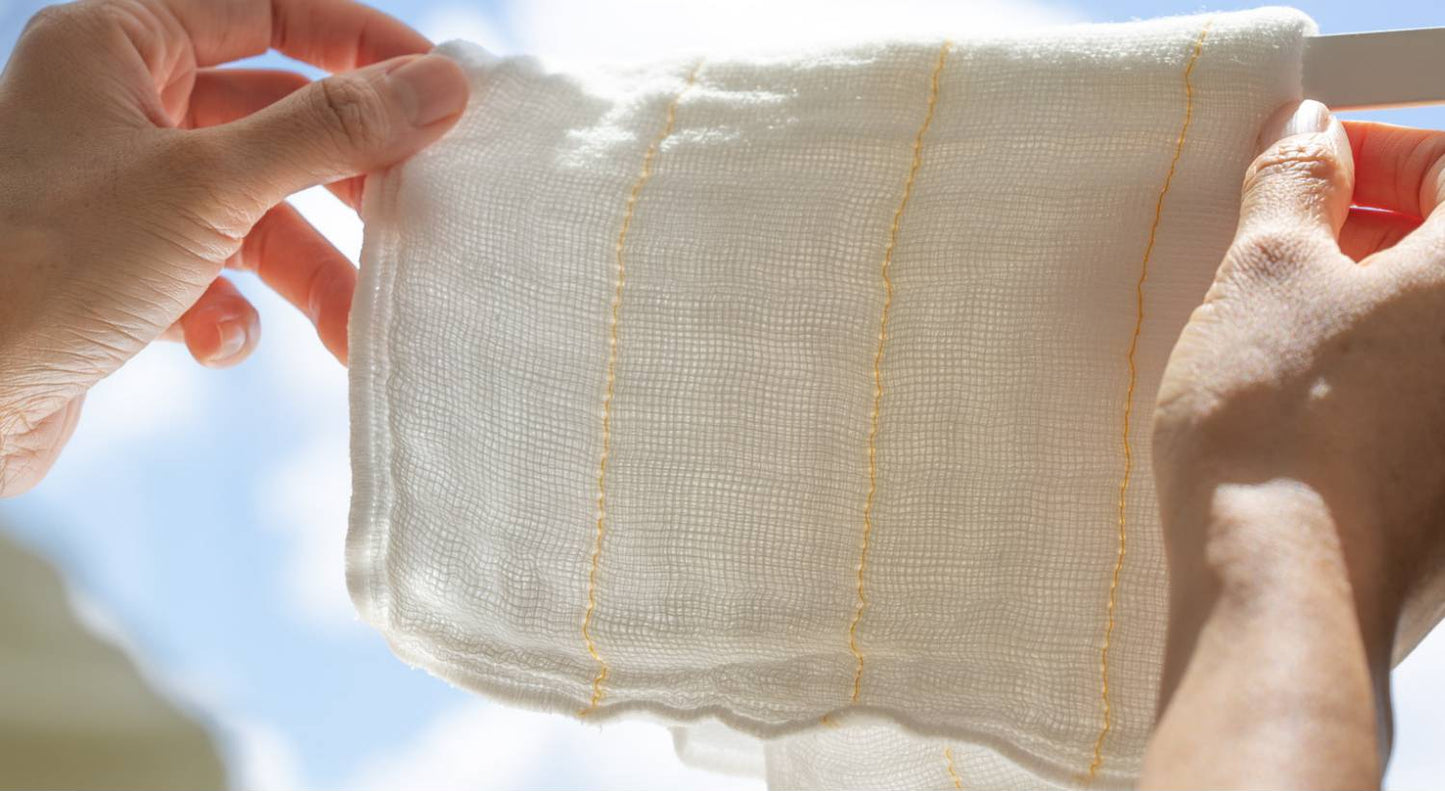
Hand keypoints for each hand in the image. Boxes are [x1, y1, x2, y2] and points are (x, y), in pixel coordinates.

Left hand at [0, 0, 468, 494]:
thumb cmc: (44, 267)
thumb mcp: (208, 186)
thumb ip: (328, 132)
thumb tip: (439, 87)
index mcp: (116, 46)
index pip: (268, 12)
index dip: (359, 46)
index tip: (440, 92)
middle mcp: (117, 107)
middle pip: (274, 119)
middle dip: (342, 181)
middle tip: (415, 211)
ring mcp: (120, 189)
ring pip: (254, 209)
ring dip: (305, 270)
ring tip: (347, 323)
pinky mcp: (124, 268)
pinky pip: (214, 271)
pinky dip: (231, 311)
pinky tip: (215, 341)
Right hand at [1144, 100, 1444, 786]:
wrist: (1285, 592)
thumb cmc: (1281, 433)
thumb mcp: (1264, 274)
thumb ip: (1294, 184)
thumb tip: (1305, 138)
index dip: (1369, 153)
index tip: (1302, 170)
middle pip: (1444, 254)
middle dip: (1365, 231)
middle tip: (1278, 247)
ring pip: (1426, 333)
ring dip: (1364, 309)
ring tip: (1274, 329)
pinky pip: (1422, 404)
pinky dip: (1375, 382)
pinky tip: (1301, 403)